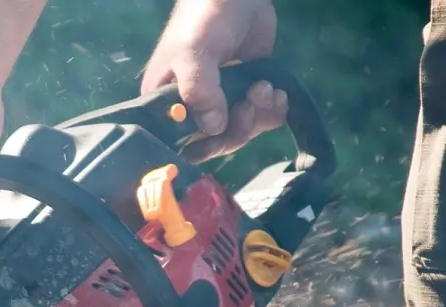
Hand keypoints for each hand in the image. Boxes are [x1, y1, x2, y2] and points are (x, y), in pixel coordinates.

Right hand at [141, 0, 286, 162]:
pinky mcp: (247, 91)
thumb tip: (215, 127)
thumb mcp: (192, 54)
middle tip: (250, 104)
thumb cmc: (202, 21)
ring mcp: (222, 101)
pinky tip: (278, 93)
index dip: (205, 146)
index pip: (182, 143)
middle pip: (216, 142)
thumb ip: (200, 91)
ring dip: (259, 116)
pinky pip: (261, 116)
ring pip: (242, 130)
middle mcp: (193, 108)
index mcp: (167, 104)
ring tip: (266, 88)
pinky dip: (273, 110)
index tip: (224, 131)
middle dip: (238, 129)